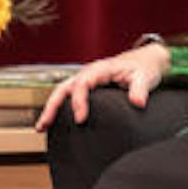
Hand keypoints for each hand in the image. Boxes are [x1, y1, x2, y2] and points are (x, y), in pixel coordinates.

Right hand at [34, 44, 172, 130]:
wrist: (146, 61)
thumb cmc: (144, 68)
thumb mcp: (145, 77)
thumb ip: (140, 90)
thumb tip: (138, 102)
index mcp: (101, 69)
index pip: (83, 83)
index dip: (79, 101)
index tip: (80, 119)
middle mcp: (89, 73)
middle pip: (63, 87)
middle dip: (52, 106)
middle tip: (44, 125)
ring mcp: (86, 79)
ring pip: (62, 91)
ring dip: (50, 108)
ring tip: (41, 127)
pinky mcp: (87, 86)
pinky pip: (68, 96)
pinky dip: (59, 108)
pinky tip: (55, 123)